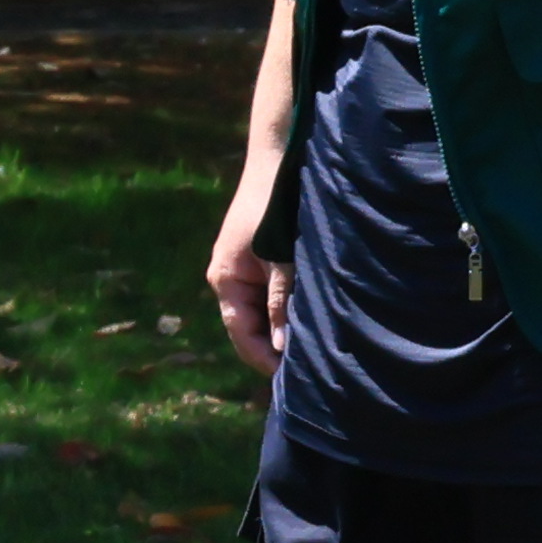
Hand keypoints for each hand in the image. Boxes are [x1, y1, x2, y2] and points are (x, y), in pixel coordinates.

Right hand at [207, 128, 292, 376]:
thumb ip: (281, 304)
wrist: (277, 161)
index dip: (265, 360)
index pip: (242, 335)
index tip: (294, 381)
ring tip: (317, 348)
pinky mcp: (258, 260)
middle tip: (312, 371)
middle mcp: (228, 279)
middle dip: (276, 348)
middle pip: (251, 328)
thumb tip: (282, 350)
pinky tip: (312, 317)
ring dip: (285, 328)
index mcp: (224, 280)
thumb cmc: (276, 208)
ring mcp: (243, 269)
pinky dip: (287, 308)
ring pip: (262, 312)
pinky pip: (270, 295)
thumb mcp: (281, 261)